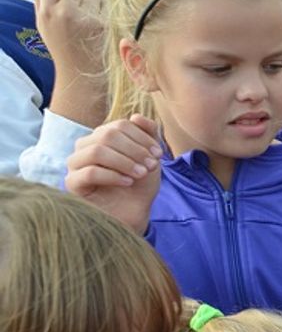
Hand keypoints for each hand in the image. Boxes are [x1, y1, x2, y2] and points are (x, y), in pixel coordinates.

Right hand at [34, 0, 107, 125]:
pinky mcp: (102, 25)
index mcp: (45, 12)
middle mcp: (61, 12)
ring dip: (95, 1)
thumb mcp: (46, 25)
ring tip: (91, 21)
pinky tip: (102, 29)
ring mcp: (82, 18)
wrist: (82, 79)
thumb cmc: (66, 49)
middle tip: (82, 8)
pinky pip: (107, 5)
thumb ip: (47, 2)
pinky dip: (107, 13)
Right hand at [65, 115, 161, 232]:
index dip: (141, 137)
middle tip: (152, 165)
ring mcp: (75, 164)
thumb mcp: (150, 159)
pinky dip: (113, 175)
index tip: (159, 154)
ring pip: (96, 151)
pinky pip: (89, 172)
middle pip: (107, 135)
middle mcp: (85, 147)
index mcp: (102, 138)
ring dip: (124, 162)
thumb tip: (137, 116)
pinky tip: (128, 183)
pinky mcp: (72, 184)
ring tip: (141, 174)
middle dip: (135, 150)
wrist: (133, 214)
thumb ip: (148, 135)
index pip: (118, 125)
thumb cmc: (139, 187)